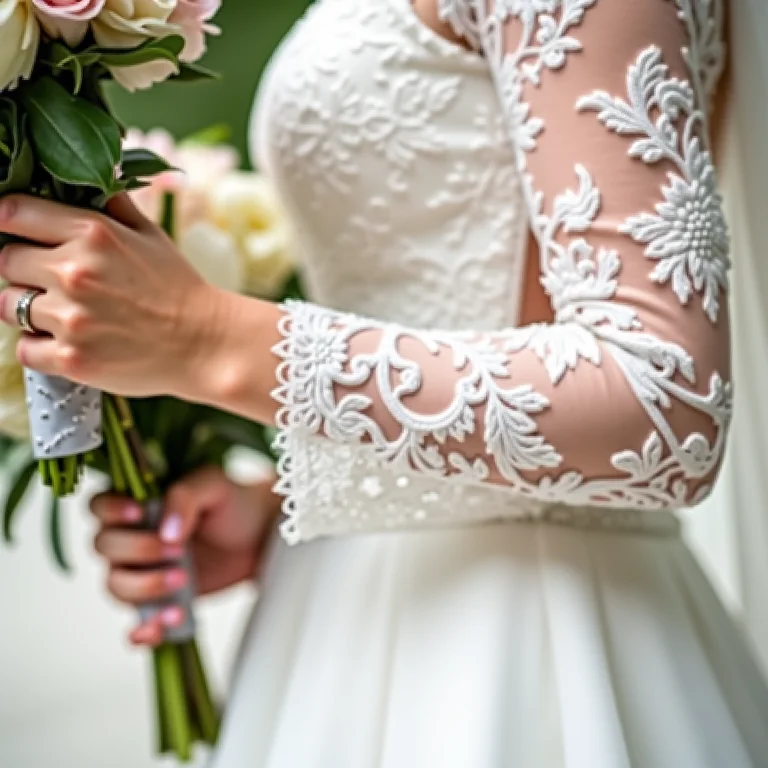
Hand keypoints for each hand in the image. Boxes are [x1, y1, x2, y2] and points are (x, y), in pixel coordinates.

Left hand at [0, 194, 229, 399]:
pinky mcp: (72, 360)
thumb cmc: (179, 289)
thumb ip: (112, 200)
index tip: (21, 236)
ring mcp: (71, 318)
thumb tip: (95, 167)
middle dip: (24, 271)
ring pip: (7, 307)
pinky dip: (40, 348)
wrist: (207, 345)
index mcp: (92, 233)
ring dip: (30, 311)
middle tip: (56, 285)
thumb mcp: (150, 233)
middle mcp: (75, 272)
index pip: (13, 212)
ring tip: (67, 316)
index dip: (12, 224)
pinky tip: (70, 343)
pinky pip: (24, 349)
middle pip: (6, 262)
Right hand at [91, 465, 280, 646]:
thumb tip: (165, 532)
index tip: (139, 515)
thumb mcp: (214, 484)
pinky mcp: (159, 601)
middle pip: (105, 547)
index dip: (109, 511)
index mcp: (137, 502)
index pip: (99, 506)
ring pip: (115, 585)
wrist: (261, 536)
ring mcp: (142, 571)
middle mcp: (131, 537)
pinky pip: (137, 623)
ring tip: (183, 580)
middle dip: (137, 551)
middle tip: (177, 550)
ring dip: (143, 587)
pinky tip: (165, 624)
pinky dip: (143, 629)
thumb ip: (184, 496)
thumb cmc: (234, 503)